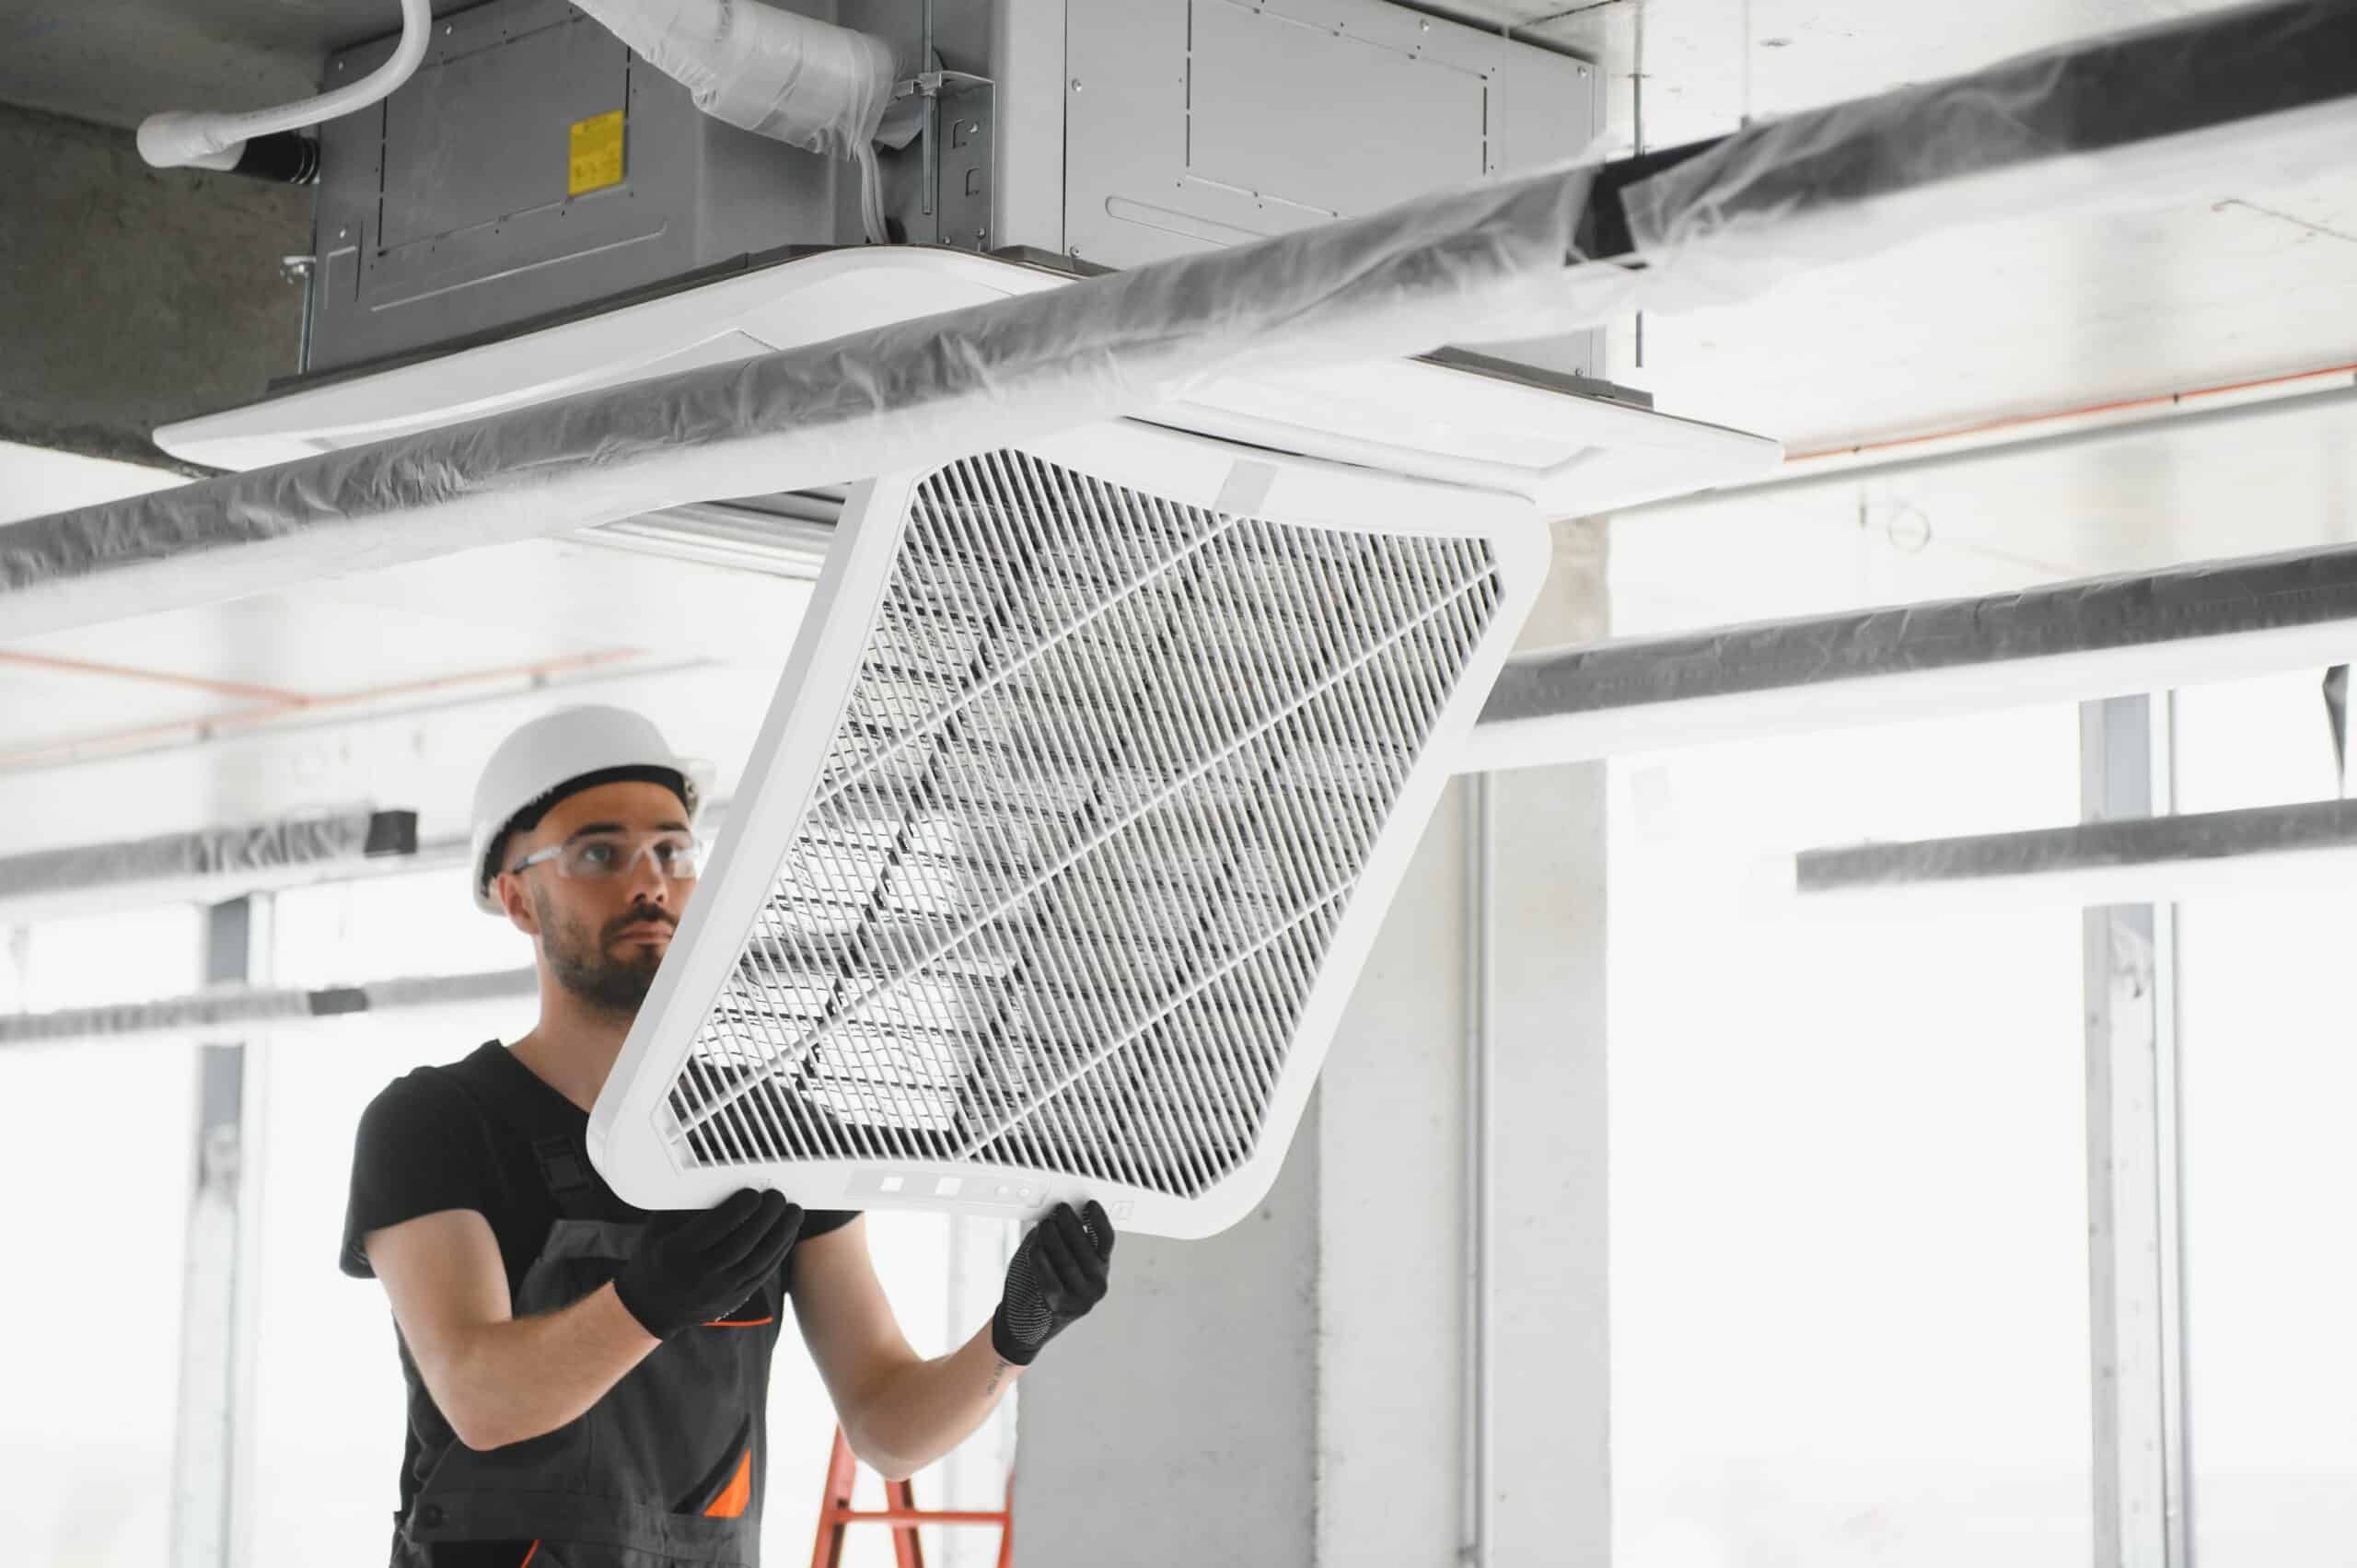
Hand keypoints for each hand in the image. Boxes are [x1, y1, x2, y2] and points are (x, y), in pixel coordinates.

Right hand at [614, 1188, 802, 1340]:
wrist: (655, 1307)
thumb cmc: (657, 1257)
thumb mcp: (658, 1230)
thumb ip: (683, 1206)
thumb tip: (717, 1178)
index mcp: (677, 1254)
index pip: (713, 1230)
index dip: (736, 1210)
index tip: (752, 1192)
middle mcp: (699, 1275)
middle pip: (741, 1245)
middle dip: (765, 1217)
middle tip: (777, 1195)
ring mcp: (720, 1291)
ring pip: (758, 1261)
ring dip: (781, 1234)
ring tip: (793, 1211)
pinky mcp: (736, 1298)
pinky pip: (763, 1274)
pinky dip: (779, 1251)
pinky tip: (788, 1232)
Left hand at [991, 1200, 1114, 1365]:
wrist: (1025, 1324)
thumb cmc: (1040, 1283)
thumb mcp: (1059, 1257)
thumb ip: (1062, 1237)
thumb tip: (1058, 1213)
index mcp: (1101, 1269)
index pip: (1106, 1240)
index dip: (1100, 1220)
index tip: (1089, 1205)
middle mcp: (1097, 1285)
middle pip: (1085, 1247)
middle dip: (1071, 1224)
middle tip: (1059, 1210)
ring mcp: (1081, 1299)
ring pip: (1067, 1261)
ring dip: (1054, 1239)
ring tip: (1044, 1225)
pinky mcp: (1060, 1308)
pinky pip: (1050, 1280)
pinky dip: (1041, 1262)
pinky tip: (1035, 1248)